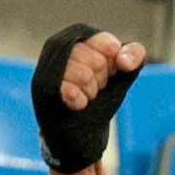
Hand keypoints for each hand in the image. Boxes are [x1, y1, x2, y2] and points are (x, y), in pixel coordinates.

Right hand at [33, 24, 144, 174]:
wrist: (79, 134)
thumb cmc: (99, 99)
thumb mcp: (120, 75)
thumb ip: (132, 56)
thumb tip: (126, 60)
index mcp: (76, 40)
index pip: (105, 41)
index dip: (114, 60)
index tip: (112, 70)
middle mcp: (57, 49)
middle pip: (96, 60)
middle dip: (102, 79)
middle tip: (94, 87)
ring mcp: (47, 70)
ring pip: (83, 74)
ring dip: (91, 91)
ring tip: (85, 96)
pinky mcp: (42, 91)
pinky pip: (68, 89)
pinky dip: (79, 100)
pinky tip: (79, 104)